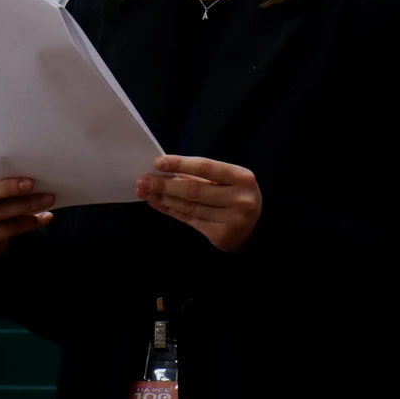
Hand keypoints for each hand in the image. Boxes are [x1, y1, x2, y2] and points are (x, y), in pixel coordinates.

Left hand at [136, 155, 261, 252]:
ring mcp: (232, 220)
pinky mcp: (221, 236)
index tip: (158, 162)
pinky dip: (171, 211)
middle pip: (194, 190)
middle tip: (143, 180)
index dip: (180, 164)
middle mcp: (239, 199)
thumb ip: (201, 175)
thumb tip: (166, 170)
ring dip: (164, 199)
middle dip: (165, 185)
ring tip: (145, 192)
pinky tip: (158, 204)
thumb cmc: (237, 195)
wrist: (257, 227)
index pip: (206, 167)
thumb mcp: (228, 179)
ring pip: (189, 207)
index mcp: (242, 178)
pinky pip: (190, 221)